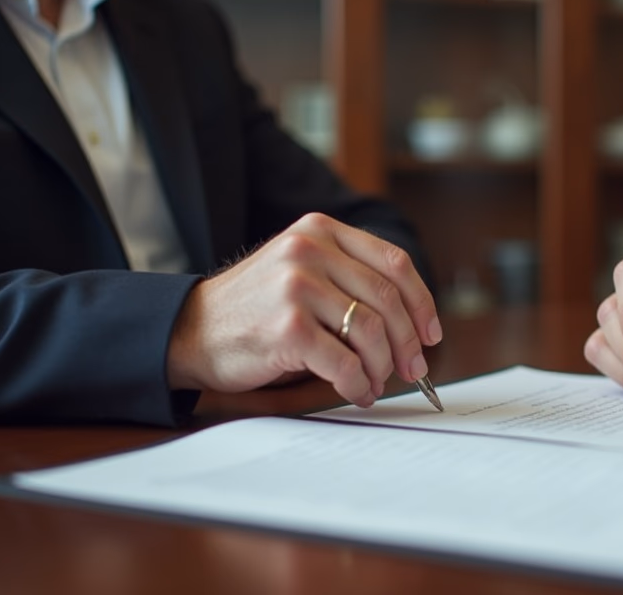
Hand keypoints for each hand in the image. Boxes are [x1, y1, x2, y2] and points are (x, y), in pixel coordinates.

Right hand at [166, 213, 441, 406]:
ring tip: (376, 384)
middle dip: (407, 344)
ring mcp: (297, 286)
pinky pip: (344, 363)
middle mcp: (309, 249)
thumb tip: (413, 326)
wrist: (191, 331)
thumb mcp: (302, 272)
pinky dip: (358, 385)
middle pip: (387, 300)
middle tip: (414, 371)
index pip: (394, 263)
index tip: (431, 334)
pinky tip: (357, 392)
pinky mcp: (287, 327)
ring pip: (370, 332)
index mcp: (321, 230)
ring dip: (382, 367)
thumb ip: (349, 280)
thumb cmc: (255, 309)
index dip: (422, 302)